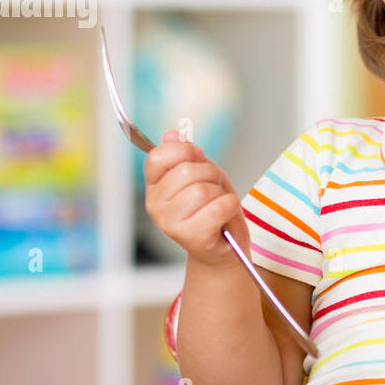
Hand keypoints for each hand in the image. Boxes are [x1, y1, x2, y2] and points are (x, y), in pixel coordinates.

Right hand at [143, 131, 249, 268]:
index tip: (197, 159)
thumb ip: (186, 155)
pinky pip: (219, 206)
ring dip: (220, 193)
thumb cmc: (212, 210)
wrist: (223, 250)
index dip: (184, 151)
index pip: (158, 156)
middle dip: (211, 174)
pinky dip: (230, 206)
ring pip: (203, 189)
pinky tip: (224, 216)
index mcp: (154, 187)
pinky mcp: (192, 237)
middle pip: (187, 171)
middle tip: (214, 190)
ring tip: (218, 206)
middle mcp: (155, 206)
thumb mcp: (201, 175)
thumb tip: (173, 134)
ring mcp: (170, 223)